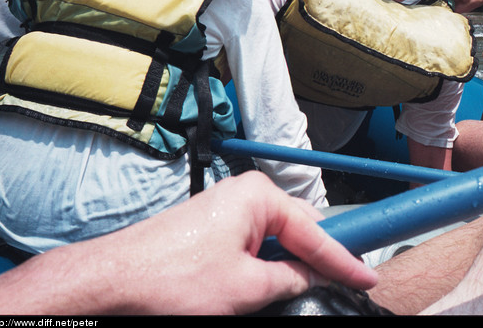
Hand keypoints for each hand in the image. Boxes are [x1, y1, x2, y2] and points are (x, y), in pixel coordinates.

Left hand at [0, 171, 377, 314]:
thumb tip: (312, 277)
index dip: (346, 259)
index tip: (370, 276)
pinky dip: (269, 262)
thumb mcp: (247, 288)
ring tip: (314, 284)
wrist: (113, 281)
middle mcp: (245, 194)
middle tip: (349, 279)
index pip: (316, 232)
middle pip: (300, 228)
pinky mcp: (213, 227)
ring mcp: (227, 209)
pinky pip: (255, 242)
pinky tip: (275, 281)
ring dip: (293, 262)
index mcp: (259, 196)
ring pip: (277, 238)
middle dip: (321, 256)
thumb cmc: (172, 278)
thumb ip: (290, 279)